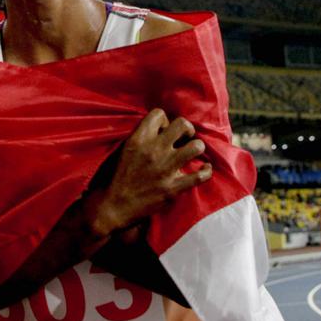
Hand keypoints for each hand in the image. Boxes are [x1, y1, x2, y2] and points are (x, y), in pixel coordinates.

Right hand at [90, 109, 210, 235]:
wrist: (114, 205)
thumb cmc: (118, 177)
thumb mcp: (125, 149)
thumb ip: (141, 137)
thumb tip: (162, 129)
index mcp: (139, 139)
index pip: (159, 114)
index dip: (164, 121)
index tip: (163, 132)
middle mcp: (154, 150)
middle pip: (182, 124)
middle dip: (186, 129)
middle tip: (184, 139)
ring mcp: (165, 169)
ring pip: (196, 146)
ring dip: (197, 148)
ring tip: (192, 152)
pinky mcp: (173, 188)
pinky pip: (200, 176)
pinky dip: (206, 171)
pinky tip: (205, 169)